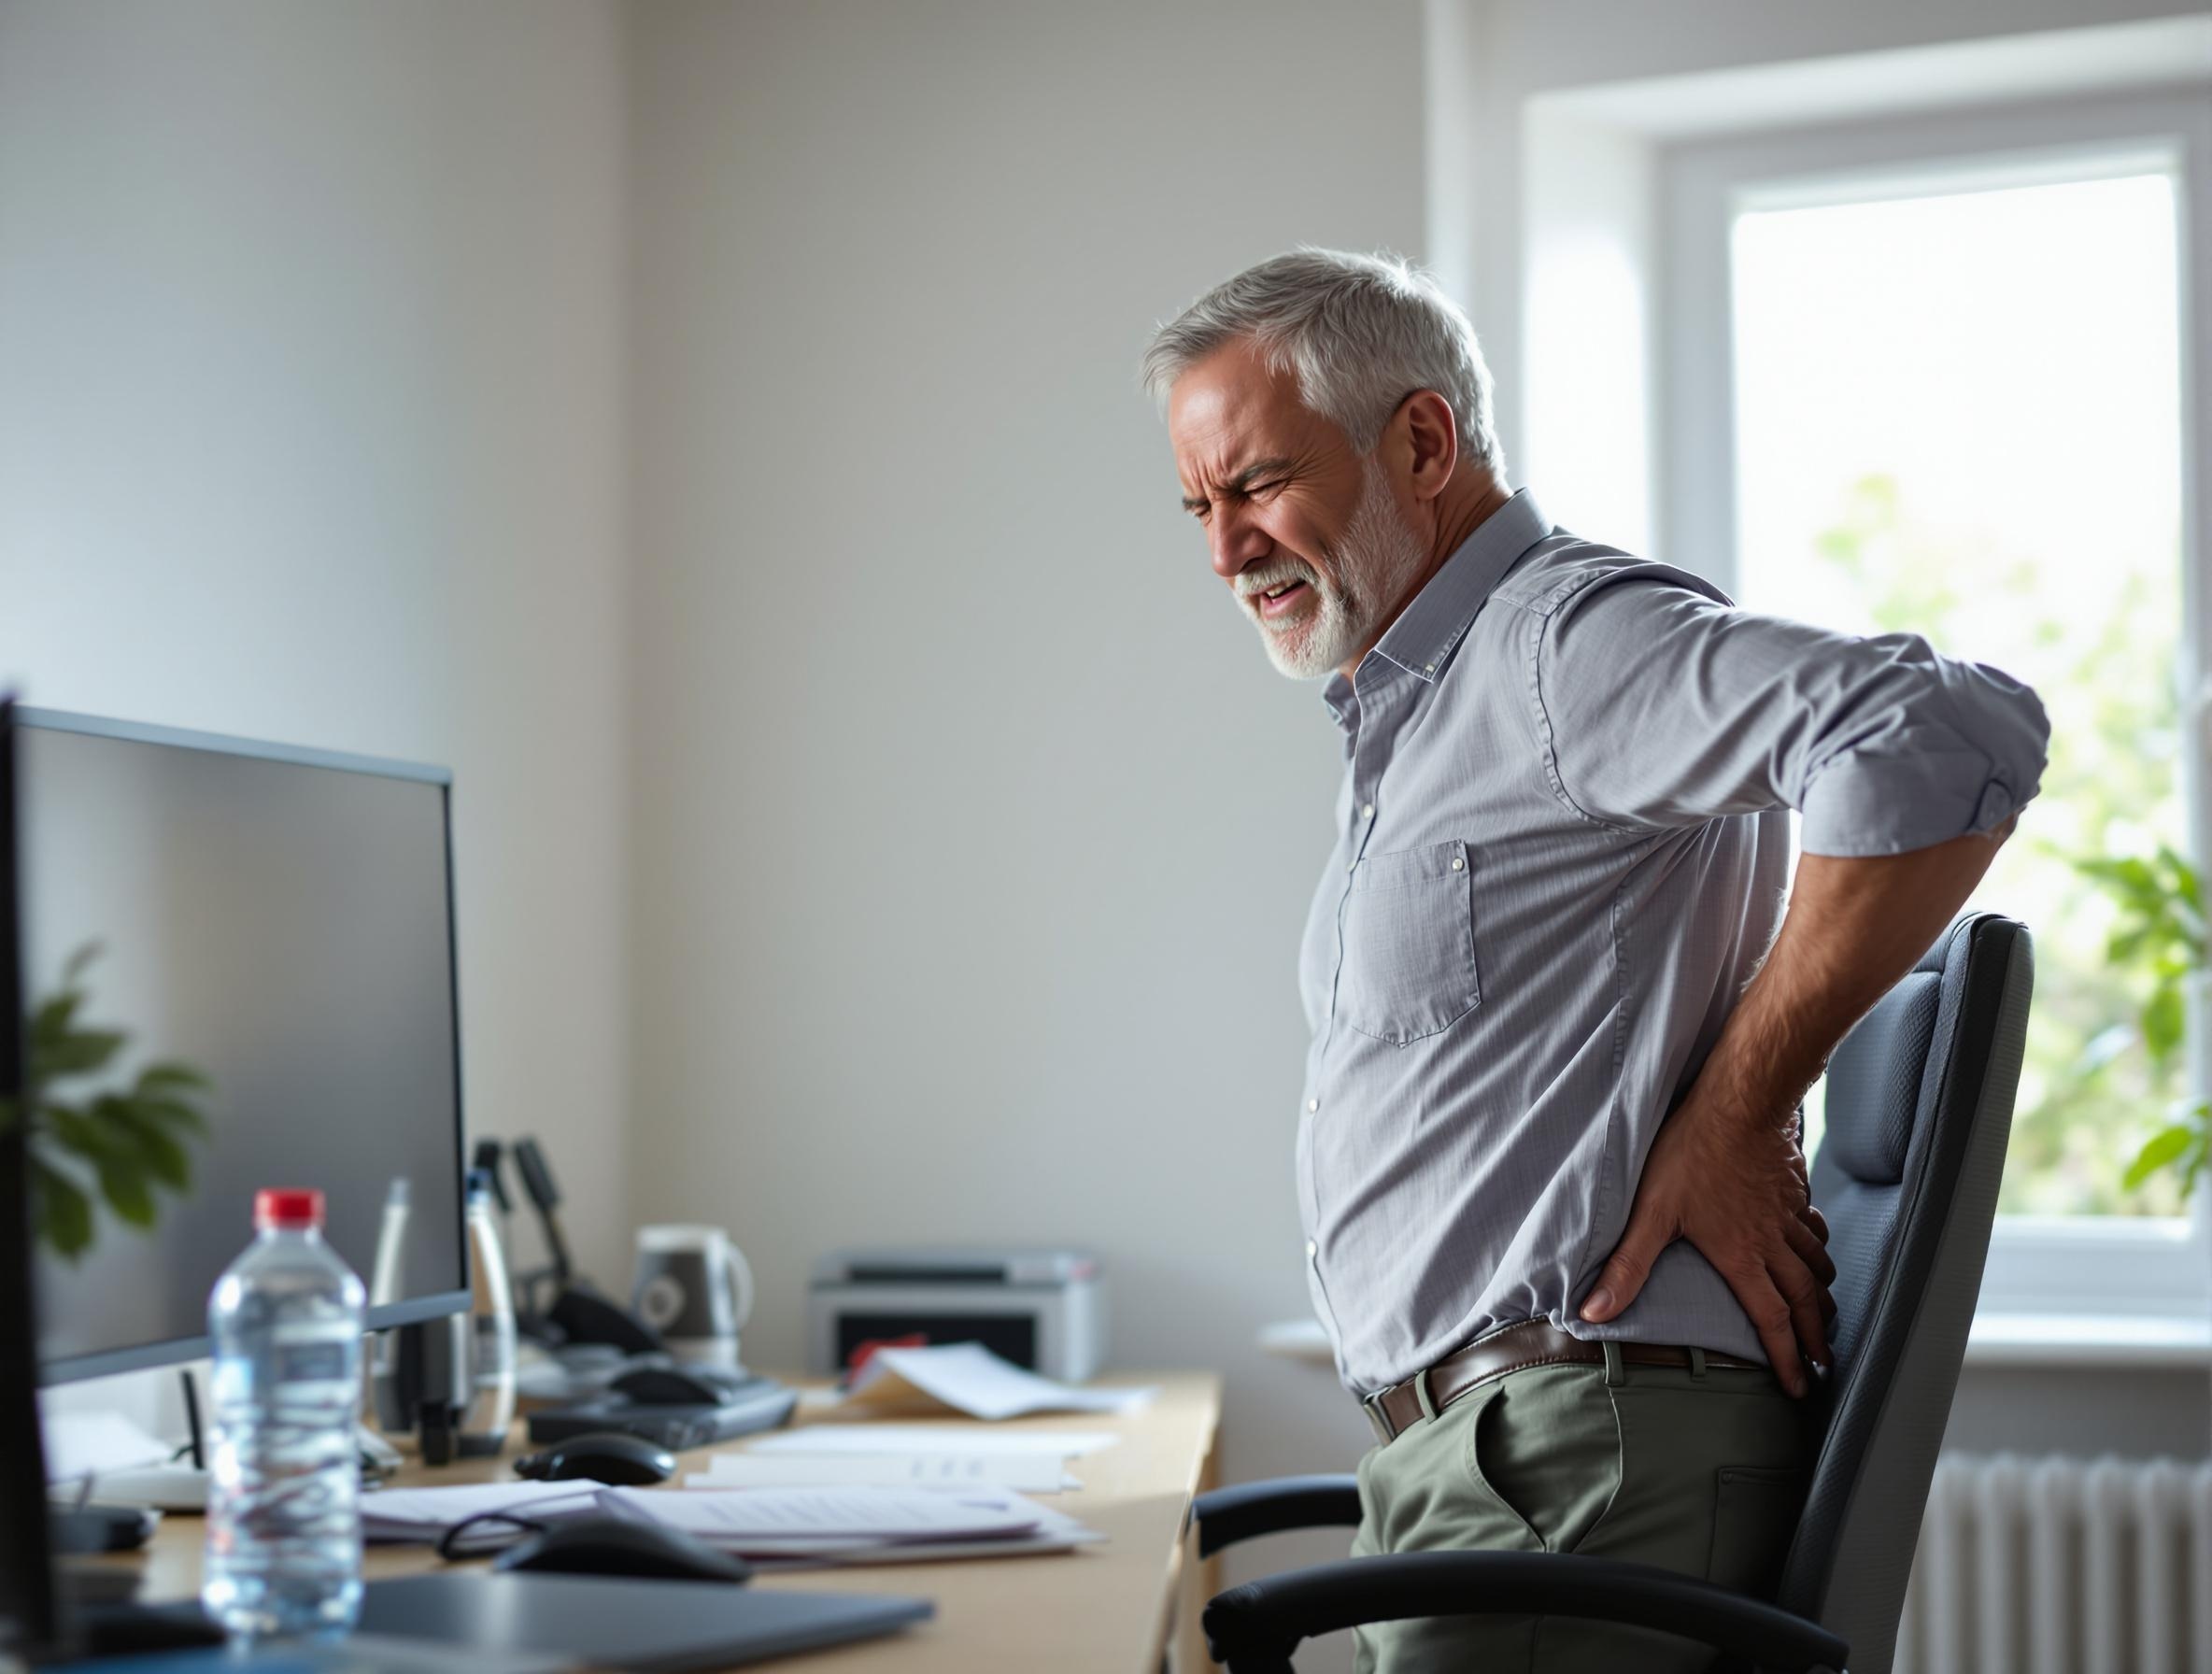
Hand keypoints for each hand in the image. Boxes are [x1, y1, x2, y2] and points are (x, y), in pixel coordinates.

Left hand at [1578, 1093, 1836, 1396]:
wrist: (1737, 1105)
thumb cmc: (1690, 1154)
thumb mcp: (1650, 1212)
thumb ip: (1626, 1266)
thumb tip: (1594, 1311)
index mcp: (1741, 1257)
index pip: (1770, 1320)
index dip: (1785, 1358)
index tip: (1800, 1386)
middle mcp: (1772, 1243)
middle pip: (1803, 1301)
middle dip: (1814, 1339)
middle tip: (1824, 1365)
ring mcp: (1787, 1216)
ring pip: (1816, 1267)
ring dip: (1823, 1298)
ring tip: (1826, 1319)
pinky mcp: (1793, 1190)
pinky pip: (1815, 1230)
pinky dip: (1821, 1249)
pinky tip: (1820, 1251)